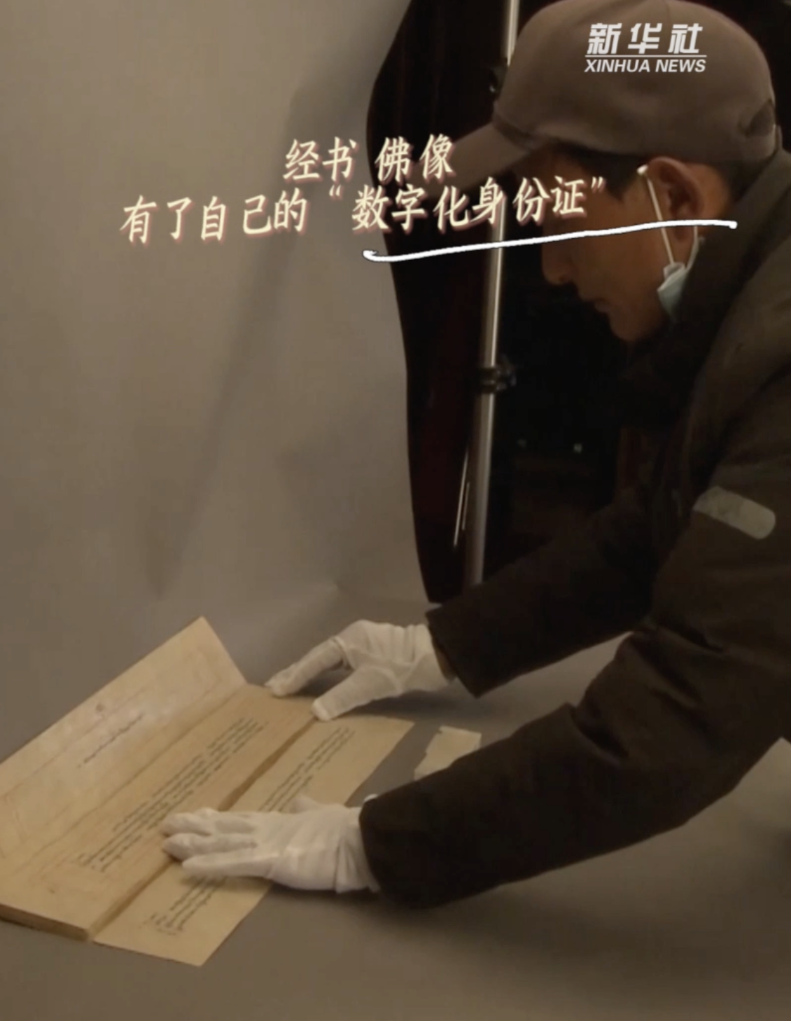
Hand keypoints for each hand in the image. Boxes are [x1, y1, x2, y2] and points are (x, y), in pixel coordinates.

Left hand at [160, 794, 379, 892]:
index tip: (198, 814)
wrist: (354, 839)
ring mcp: (263, 843)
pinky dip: (208, 864)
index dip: (216, 818)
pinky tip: (187, 867)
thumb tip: (302, 799)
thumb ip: (308, 807)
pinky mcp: (267, 860)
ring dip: (192, 843)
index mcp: (278, 821)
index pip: (240, 819)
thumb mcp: (322, 813)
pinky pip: (231, 863)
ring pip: (219, 843)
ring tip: (166, 843)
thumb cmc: (342, 829)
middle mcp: (264, 829)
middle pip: (222, 827)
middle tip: (167, 822)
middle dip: (194, 826)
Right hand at [265, 620, 453, 720]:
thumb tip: (315, 713)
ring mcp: (361, 646)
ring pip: (328, 662)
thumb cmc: (400, 668)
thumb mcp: (369, 685)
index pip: (314, 661)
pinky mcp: (371, 655)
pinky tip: (322, 686)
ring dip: (310, 675)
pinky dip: (326, 677)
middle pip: (317, 658)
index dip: (294, 676)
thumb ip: (341, 698)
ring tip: (291, 688)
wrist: (435, 657)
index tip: (274, 690)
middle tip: (274, 687)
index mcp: (346, 641)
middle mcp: (350, 639)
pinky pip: (340, 666)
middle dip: (296, 673)